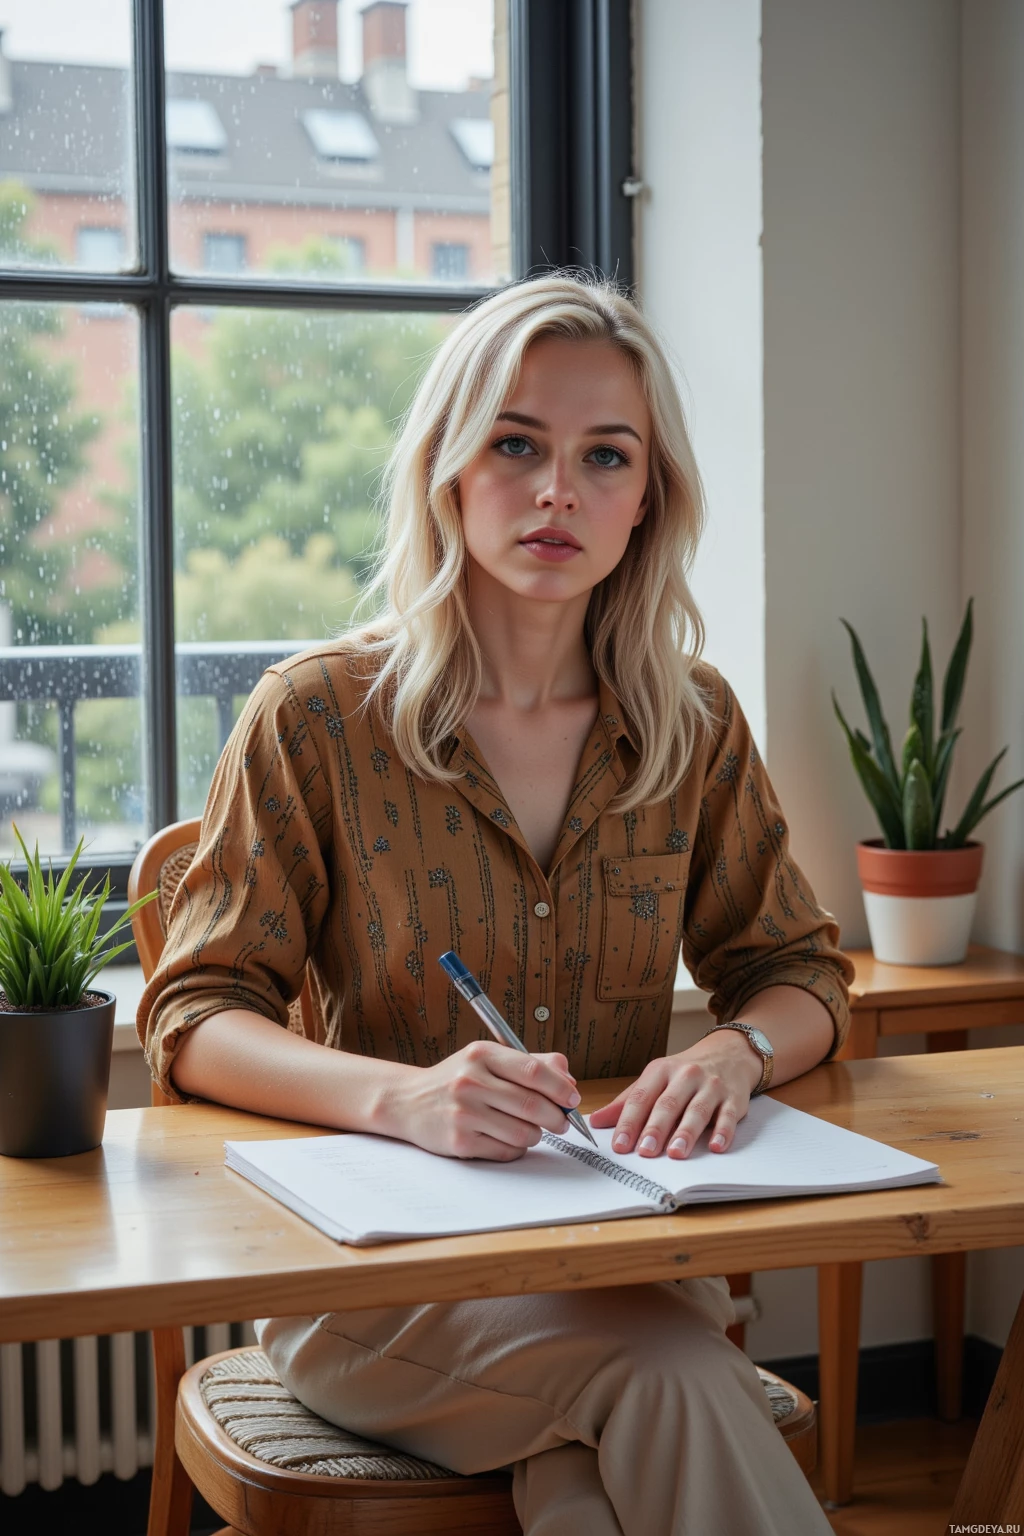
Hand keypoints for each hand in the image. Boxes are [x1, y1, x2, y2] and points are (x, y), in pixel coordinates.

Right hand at [384, 1040, 580, 1161]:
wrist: (409, 1101)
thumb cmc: (457, 1079)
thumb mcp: (488, 1059)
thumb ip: (530, 1063)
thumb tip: (568, 1080)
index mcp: (482, 1054)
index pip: (533, 1071)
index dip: (560, 1088)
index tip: (572, 1099)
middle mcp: (471, 1081)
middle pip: (532, 1106)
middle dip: (556, 1117)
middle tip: (562, 1122)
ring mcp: (464, 1113)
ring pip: (523, 1133)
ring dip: (535, 1135)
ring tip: (527, 1128)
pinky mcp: (460, 1141)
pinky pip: (506, 1151)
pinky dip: (516, 1148)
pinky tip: (505, 1138)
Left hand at [589, 1029, 763, 1157]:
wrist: (728, 1053)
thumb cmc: (685, 1072)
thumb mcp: (654, 1079)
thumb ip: (627, 1102)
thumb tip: (596, 1121)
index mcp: (661, 1071)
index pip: (641, 1097)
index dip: (629, 1122)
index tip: (619, 1144)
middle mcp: (686, 1076)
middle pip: (668, 1104)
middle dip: (655, 1129)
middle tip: (644, 1151)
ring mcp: (712, 1086)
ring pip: (697, 1111)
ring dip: (686, 1133)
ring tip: (675, 1152)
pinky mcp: (734, 1099)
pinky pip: (728, 1116)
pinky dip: (722, 1132)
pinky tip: (715, 1146)